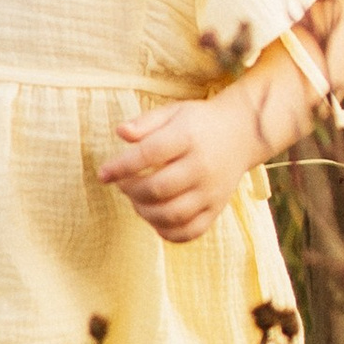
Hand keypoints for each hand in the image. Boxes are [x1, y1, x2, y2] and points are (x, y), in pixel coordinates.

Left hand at [99, 96, 254, 245]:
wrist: (240, 134)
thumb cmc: (197, 123)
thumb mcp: (172, 112)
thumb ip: (145, 122)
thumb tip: (120, 133)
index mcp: (188, 137)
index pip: (149, 154)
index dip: (121, 167)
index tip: (103, 174)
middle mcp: (202, 166)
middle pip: (158, 189)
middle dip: (131, 191)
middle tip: (123, 184)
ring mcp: (211, 192)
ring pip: (172, 215)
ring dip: (145, 213)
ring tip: (137, 200)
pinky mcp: (216, 209)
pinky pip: (190, 232)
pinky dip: (167, 232)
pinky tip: (155, 217)